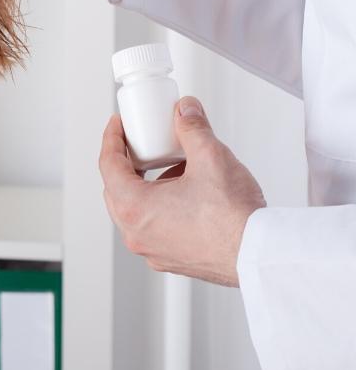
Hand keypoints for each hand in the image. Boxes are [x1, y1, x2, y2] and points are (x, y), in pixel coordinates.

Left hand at [99, 96, 266, 286]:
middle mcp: (137, 234)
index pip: (108, 165)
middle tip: (140, 142)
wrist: (261, 255)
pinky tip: (186, 190)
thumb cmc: (234, 218)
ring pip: (136, 209)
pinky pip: (154, 225)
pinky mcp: (172, 259)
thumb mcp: (210, 156)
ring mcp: (154, 250)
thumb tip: (185, 110)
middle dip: (127, 161)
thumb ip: (192, 127)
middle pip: (117, 188)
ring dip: (147, 184)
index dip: (112, 138)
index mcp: (134, 209)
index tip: (118, 124)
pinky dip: (161, 205)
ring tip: (172, 164)